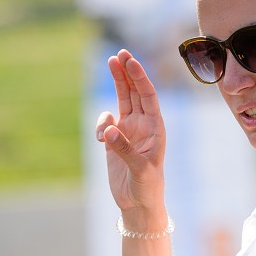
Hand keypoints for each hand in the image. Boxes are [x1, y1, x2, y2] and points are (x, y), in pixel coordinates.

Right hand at [96, 50, 166, 219]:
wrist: (138, 203)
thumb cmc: (147, 187)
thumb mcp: (140, 169)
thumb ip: (124, 149)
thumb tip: (107, 131)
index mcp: (156, 128)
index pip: (148, 96)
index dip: (140, 77)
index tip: (131, 61)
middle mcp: (143, 125)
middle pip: (136, 91)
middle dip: (128, 71)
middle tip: (120, 52)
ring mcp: (128, 131)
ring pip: (122, 99)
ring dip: (117, 81)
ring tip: (111, 62)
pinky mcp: (114, 140)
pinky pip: (106, 122)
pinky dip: (101, 124)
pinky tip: (100, 140)